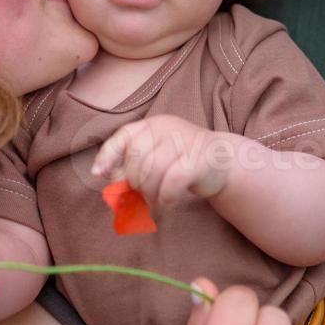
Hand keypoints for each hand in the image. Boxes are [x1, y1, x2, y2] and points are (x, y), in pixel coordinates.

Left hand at [91, 114, 232, 206]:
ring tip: (156, 198)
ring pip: (152, 172)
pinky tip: (169, 199)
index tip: (100, 174)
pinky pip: (171, 182)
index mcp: (154, 125)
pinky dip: (165, 197)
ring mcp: (184, 142)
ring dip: (150, 192)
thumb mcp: (157, 155)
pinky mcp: (198, 160)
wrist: (224, 162)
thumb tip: (105, 176)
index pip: (124, 136)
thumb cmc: (183, 161)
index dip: (108, 155)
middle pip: (136, 158)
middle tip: (143, 192)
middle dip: (134, 181)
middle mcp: (168, 128)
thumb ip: (134, 163)